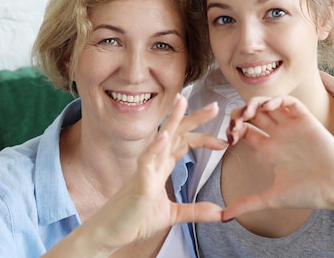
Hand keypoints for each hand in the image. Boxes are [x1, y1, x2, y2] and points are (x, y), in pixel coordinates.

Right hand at [77, 94, 226, 255]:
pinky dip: (155, 147)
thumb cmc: (135, 219)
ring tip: (182, 101)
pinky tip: (166, 136)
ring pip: (161, 139)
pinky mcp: (139, 183)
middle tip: (215, 106)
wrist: (109, 233)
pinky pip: (146, 161)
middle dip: (194, 118)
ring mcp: (146, 170)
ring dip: (173, 120)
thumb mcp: (171, 215)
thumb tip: (221, 213)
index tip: (224, 140)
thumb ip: (195, 211)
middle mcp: (155, 163)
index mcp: (162, 167)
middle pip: (177, 133)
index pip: (184, 143)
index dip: (203, 137)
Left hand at [223, 95, 333, 220]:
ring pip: (268, 104)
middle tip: (235, 123)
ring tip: (247, 113)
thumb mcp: (272, 198)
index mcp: (270, 150)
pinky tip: (268, 107)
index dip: (233, 130)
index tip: (228, 139)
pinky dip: (276, 99)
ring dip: (254, 104)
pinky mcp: (306, 120)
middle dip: (239, 114)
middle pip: (253, 114)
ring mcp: (292, 126)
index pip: (246, 131)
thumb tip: (224, 217)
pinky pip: (289, 102)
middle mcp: (279, 135)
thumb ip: (248, 203)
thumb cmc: (309, 193)